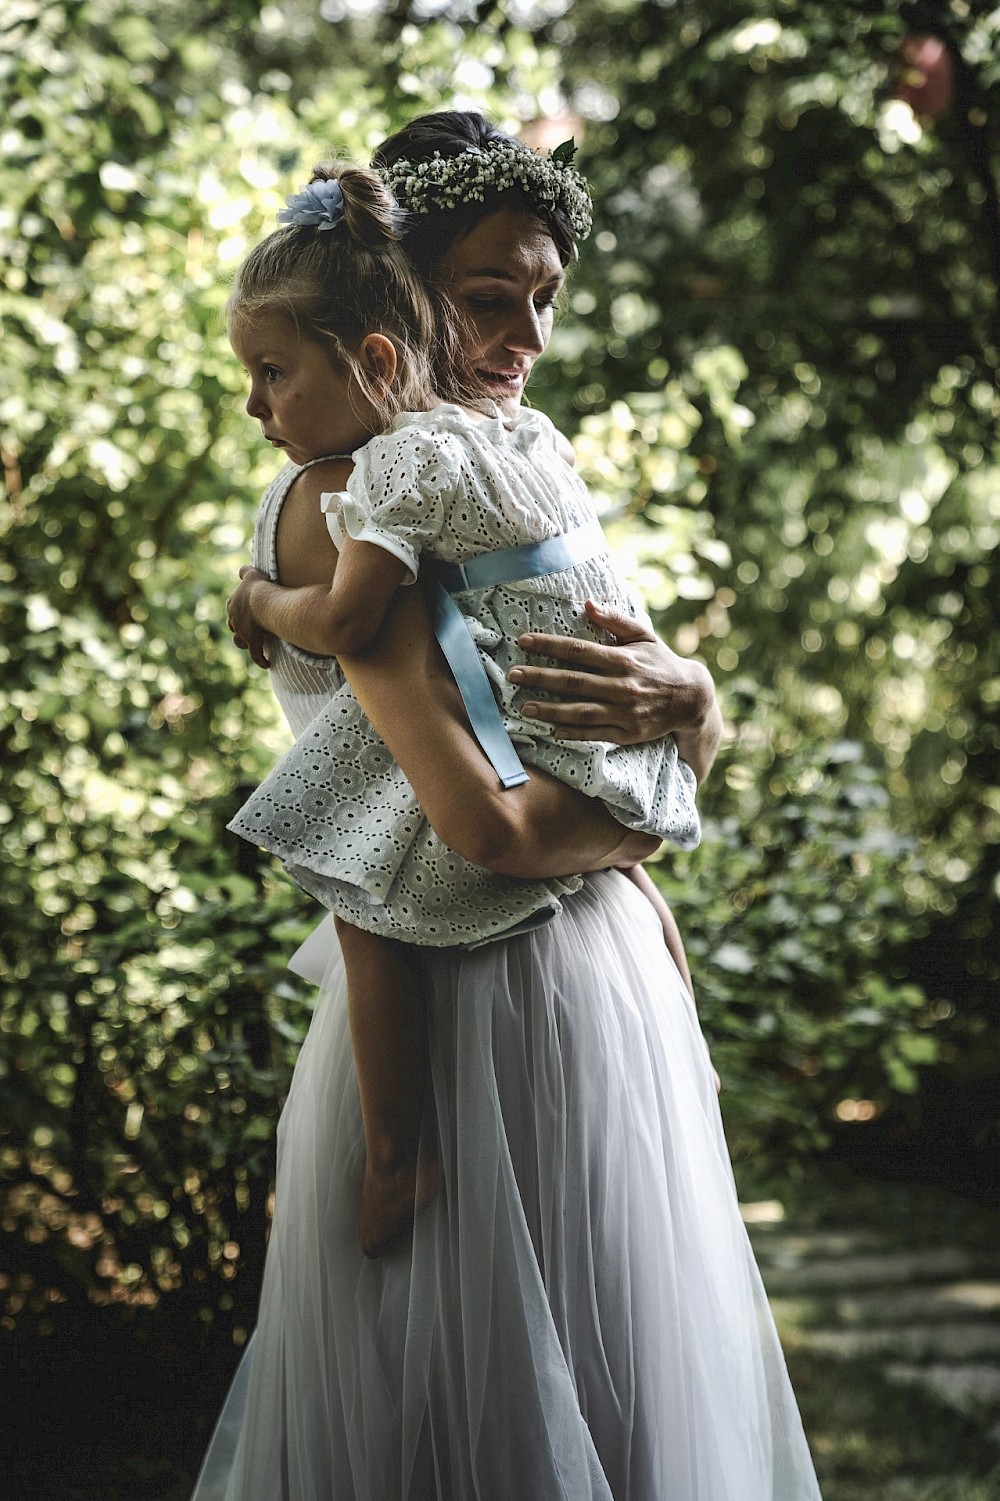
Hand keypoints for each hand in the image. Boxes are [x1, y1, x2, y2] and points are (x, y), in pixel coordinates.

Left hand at [227, 565, 273, 669]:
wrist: (262, 602)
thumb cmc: (258, 588)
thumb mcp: (252, 575)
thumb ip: (245, 572)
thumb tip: (241, 570)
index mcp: (232, 604)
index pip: (232, 608)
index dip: (239, 610)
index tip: (246, 611)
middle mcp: (234, 620)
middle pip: (233, 626)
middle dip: (239, 627)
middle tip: (249, 628)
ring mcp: (242, 632)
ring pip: (239, 641)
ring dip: (245, 643)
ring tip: (252, 645)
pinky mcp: (252, 641)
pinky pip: (255, 654)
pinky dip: (260, 659)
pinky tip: (266, 664)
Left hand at [509, 599, 716, 746]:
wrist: (691, 699)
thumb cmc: (661, 663)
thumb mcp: (644, 636)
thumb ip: (615, 621)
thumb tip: (588, 604)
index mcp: (624, 659)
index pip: (578, 650)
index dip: (549, 646)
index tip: (523, 642)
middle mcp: (623, 686)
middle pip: (574, 681)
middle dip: (540, 678)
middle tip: (512, 675)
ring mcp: (625, 713)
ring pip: (581, 711)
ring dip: (550, 710)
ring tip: (524, 707)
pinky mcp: (628, 734)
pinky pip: (595, 734)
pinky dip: (574, 733)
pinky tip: (552, 730)